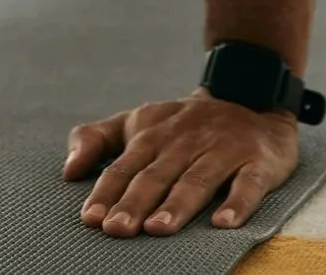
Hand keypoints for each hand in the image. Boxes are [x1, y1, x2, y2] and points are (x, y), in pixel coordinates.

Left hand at [63, 89, 298, 236]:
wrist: (250, 95)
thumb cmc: (184, 124)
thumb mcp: (139, 121)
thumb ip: (98, 139)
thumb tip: (68, 171)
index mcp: (153, 132)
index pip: (125, 166)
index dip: (107, 191)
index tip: (91, 219)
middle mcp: (186, 140)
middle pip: (157, 175)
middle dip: (135, 202)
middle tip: (117, 229)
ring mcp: (223, 149)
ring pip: (197, 179)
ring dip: (178, 204)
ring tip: (159, 229)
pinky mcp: (257, 161)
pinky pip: (248, 183)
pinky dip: (237, 203)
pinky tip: (224, 223)